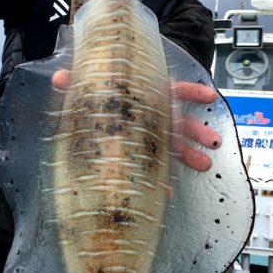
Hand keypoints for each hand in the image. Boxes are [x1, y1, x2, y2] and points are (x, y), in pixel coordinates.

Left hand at [53, 72, 221, 172]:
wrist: (104, 104)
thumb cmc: (105, 94)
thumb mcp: (93, 87)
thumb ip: (77, 82)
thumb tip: (58, 78)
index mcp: (147, 97)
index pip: (174, 90)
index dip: (191, 93)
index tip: (209, 96)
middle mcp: (155, 115)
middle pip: (180, 121)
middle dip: (197, 131)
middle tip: (213, 141)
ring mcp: (154, 135)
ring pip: (177, 144)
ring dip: (192, 154)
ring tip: (205, 164)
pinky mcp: (145, 154)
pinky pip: (158, 168)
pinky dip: (162, 182)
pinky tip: (168, 194)